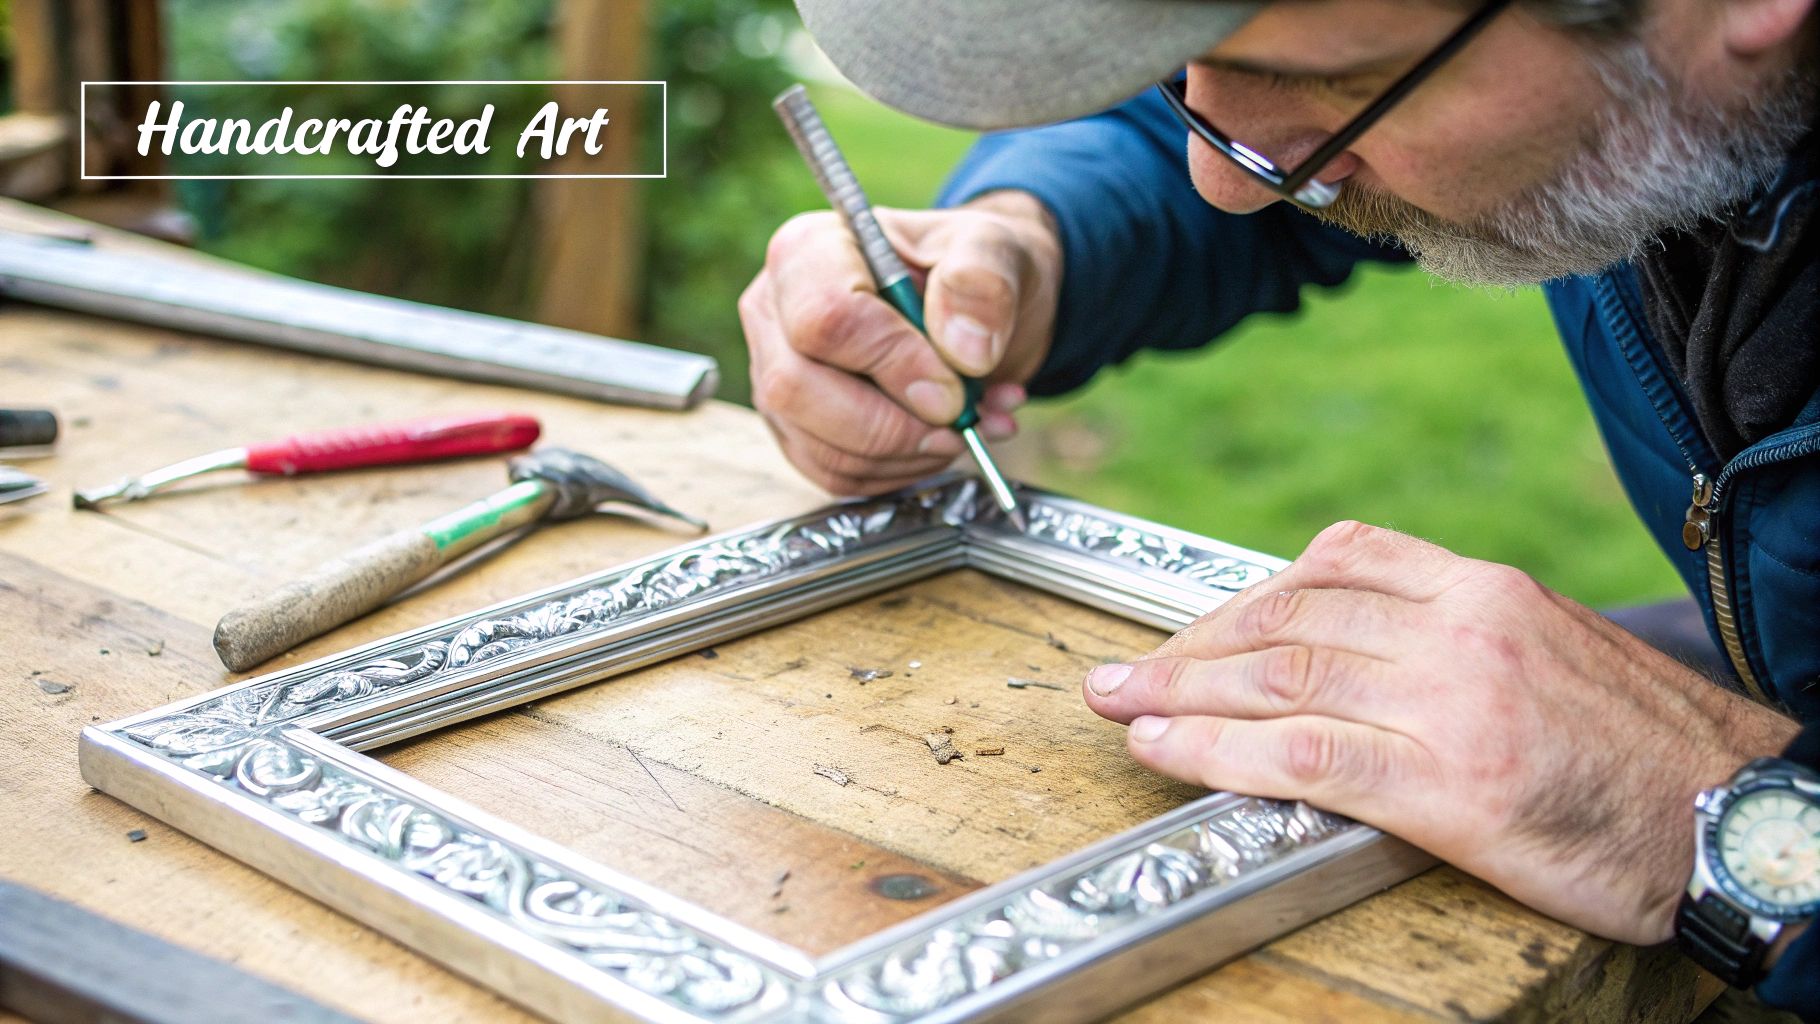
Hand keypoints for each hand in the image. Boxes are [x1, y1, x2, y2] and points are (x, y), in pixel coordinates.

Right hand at [740, 191, 1061, 494]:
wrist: (972, 308)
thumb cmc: (971, 271)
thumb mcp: (995, 252)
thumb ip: (982, 283)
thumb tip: (964, 351)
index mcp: (809, 248)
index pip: (824, 318)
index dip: (893, 363)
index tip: (954, 388)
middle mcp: (773, 311)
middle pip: (796, 389)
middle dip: (893, 424)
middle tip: (959, 421)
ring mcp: (774, 373)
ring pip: (816, 443)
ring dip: (906, 454)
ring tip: (965, 427)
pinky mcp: (795, 427)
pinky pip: (834, 473)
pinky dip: (900, 471)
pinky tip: (940, 442)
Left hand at [1081, 520, 1800, 943]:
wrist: (1733, 817)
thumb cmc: (1646, 748)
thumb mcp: (1554, 649)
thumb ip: (1456, 633)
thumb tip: (1361, 641)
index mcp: (1484, 589)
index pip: (1337, 561)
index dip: (1246, 595)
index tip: (1199, 625)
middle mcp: (1459, 628)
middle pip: (1289, 616)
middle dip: (1192, 645)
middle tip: (1127, 669)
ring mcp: (1450, 702)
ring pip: (1281, 677)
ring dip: (1182, 692)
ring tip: (1120, 703)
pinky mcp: (1448, 784)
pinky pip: (1305, 755)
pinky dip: (1220, 752)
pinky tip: (1166, 751)